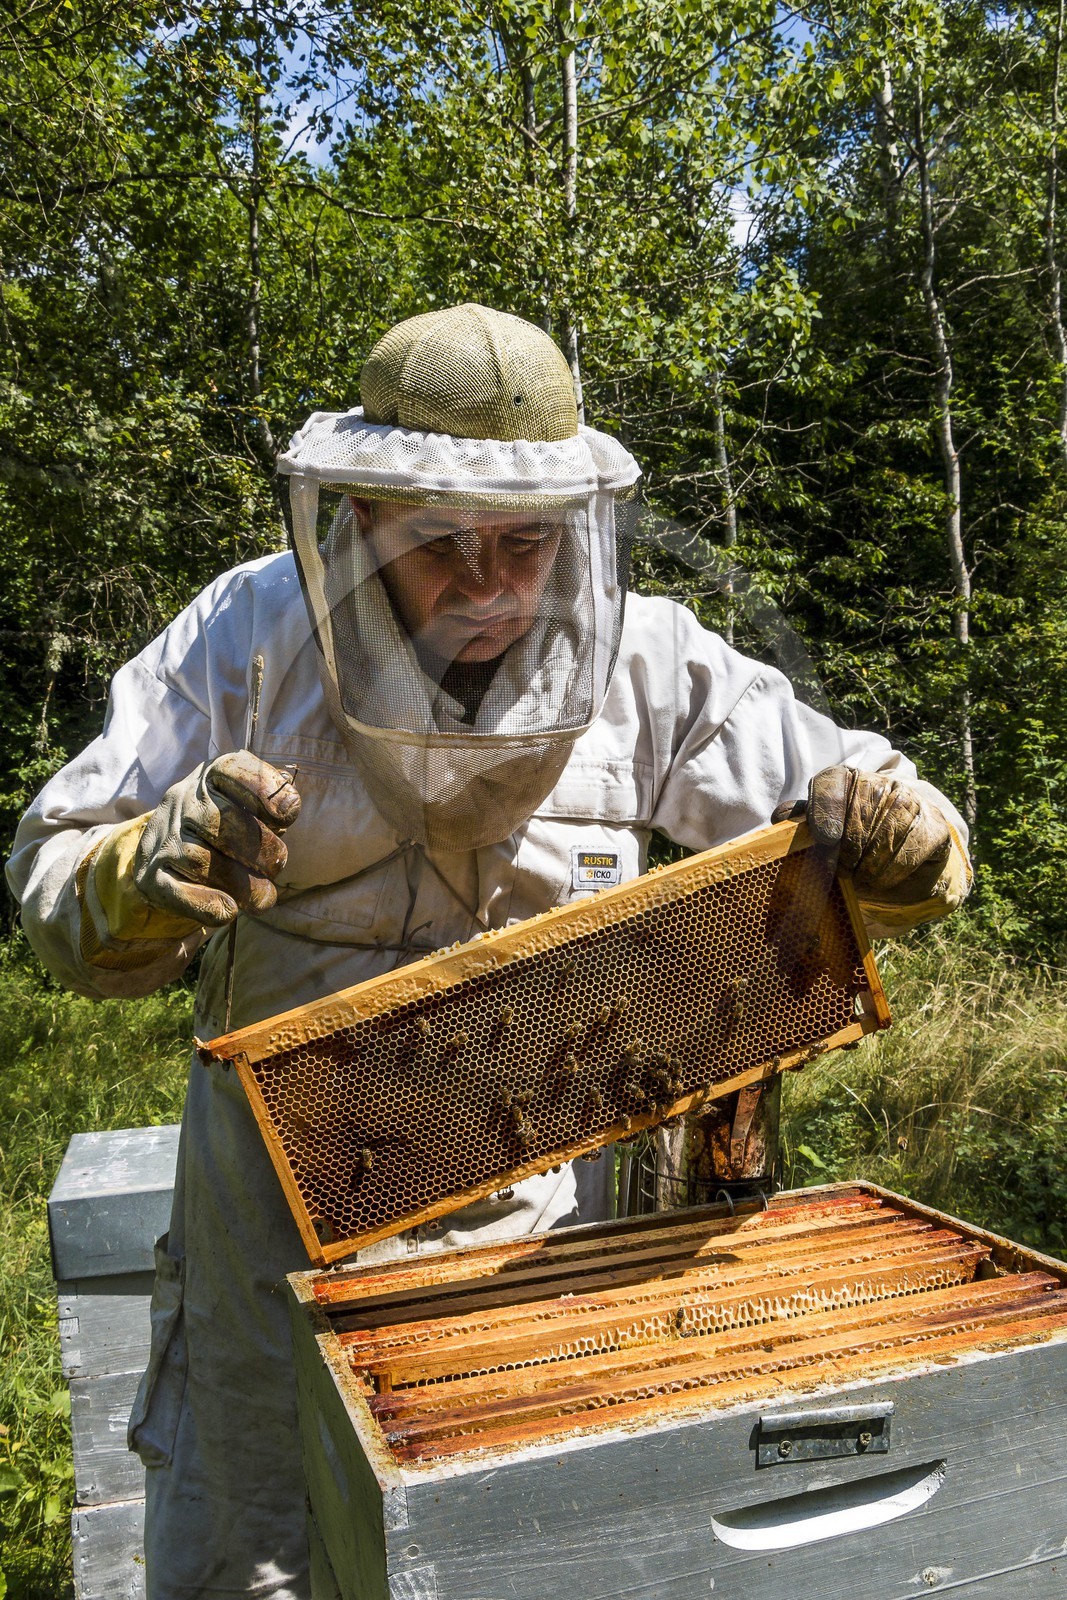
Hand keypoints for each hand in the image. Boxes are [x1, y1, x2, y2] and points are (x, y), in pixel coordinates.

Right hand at [134, 751, 300, 927]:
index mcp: (209, 776)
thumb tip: (288, 806)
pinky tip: (229, 911)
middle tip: (276, 867)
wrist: (165, 851)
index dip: (265, 791)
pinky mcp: (151, 876)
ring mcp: (163, 838)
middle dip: (260, 849)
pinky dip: (207, 905)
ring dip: (241, 885)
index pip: (231, 769)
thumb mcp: (247, 801)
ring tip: (263, 898)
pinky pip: (177, 892)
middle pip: (223, 821)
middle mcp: (181, 800)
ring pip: (202, 860)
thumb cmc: (224, 824)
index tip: (287, 815)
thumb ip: (271, 802)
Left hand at [775, 765, 952, 905]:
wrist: (905, 855)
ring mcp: (911, 802)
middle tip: (839, 873)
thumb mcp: (823, 832)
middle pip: (856, 817)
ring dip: (866, 869)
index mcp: (846, 779)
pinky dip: (890, 874)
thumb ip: (802, 823)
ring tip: (859, 879)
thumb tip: (780, 816)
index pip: (831, 781)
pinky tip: (882, 880)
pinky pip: (907, 853)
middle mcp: (881, 784)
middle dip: (845, 854)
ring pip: (882, 839)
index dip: (825, 809)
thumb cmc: (854, 842)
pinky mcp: (934, 826)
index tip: (824, 838)